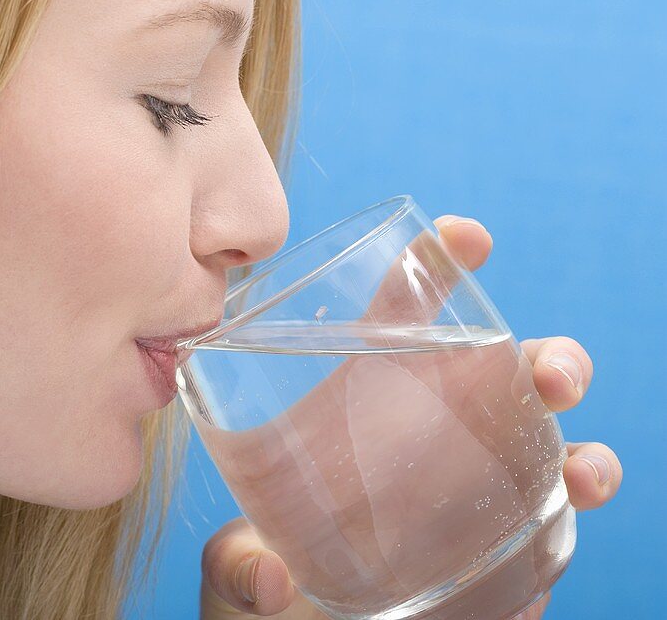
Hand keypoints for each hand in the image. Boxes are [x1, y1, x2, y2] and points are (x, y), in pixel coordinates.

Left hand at [199, 214, 622, 618]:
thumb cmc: (263, 574)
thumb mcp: (236, 566)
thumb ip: (240, 568)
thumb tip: (272, 583)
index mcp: (358, 399)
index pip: (401, 313)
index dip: (437, 265)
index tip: (463, 237)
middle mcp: (423, 431)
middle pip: (500, 371)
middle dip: (547, 359)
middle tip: (552, 376)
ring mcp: (465, 485)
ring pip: (544, 445)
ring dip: (583, 446)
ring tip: (585, 472)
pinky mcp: (494, 544)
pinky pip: (546, 527)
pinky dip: (564, 527)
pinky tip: (556, 549)